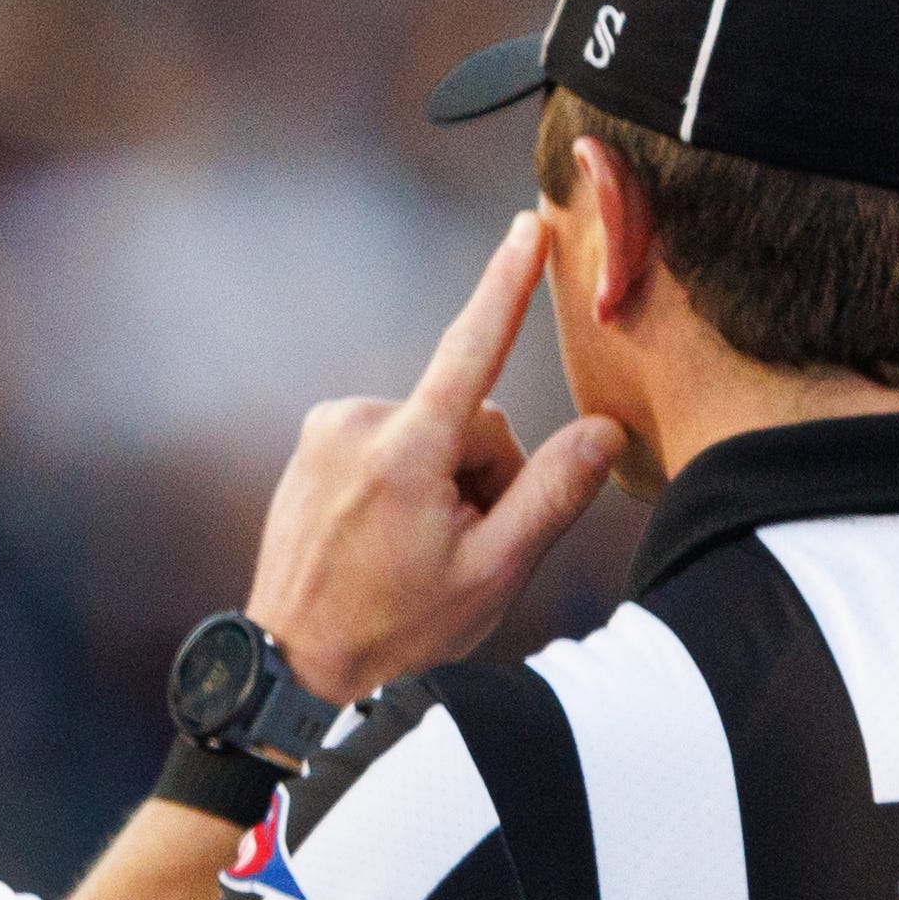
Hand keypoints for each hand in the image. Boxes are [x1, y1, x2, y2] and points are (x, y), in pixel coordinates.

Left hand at [244, 214, 625, 705]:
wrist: (294, 672)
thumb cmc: (396, 635)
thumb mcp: (492, 573)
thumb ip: (552, 494)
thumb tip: (604, 430)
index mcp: (404, 450)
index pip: (473, 349)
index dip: (509, 285)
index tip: (530, 227)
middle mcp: (358, 422)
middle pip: (469, 421)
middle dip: (482, 476)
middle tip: (459, 549)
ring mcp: (327, 430)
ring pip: (430, 432)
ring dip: (442, 481)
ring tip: (415, 551)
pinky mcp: (313, 443)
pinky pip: (389, 443)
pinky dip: (404, 481)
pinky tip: (384, 539)